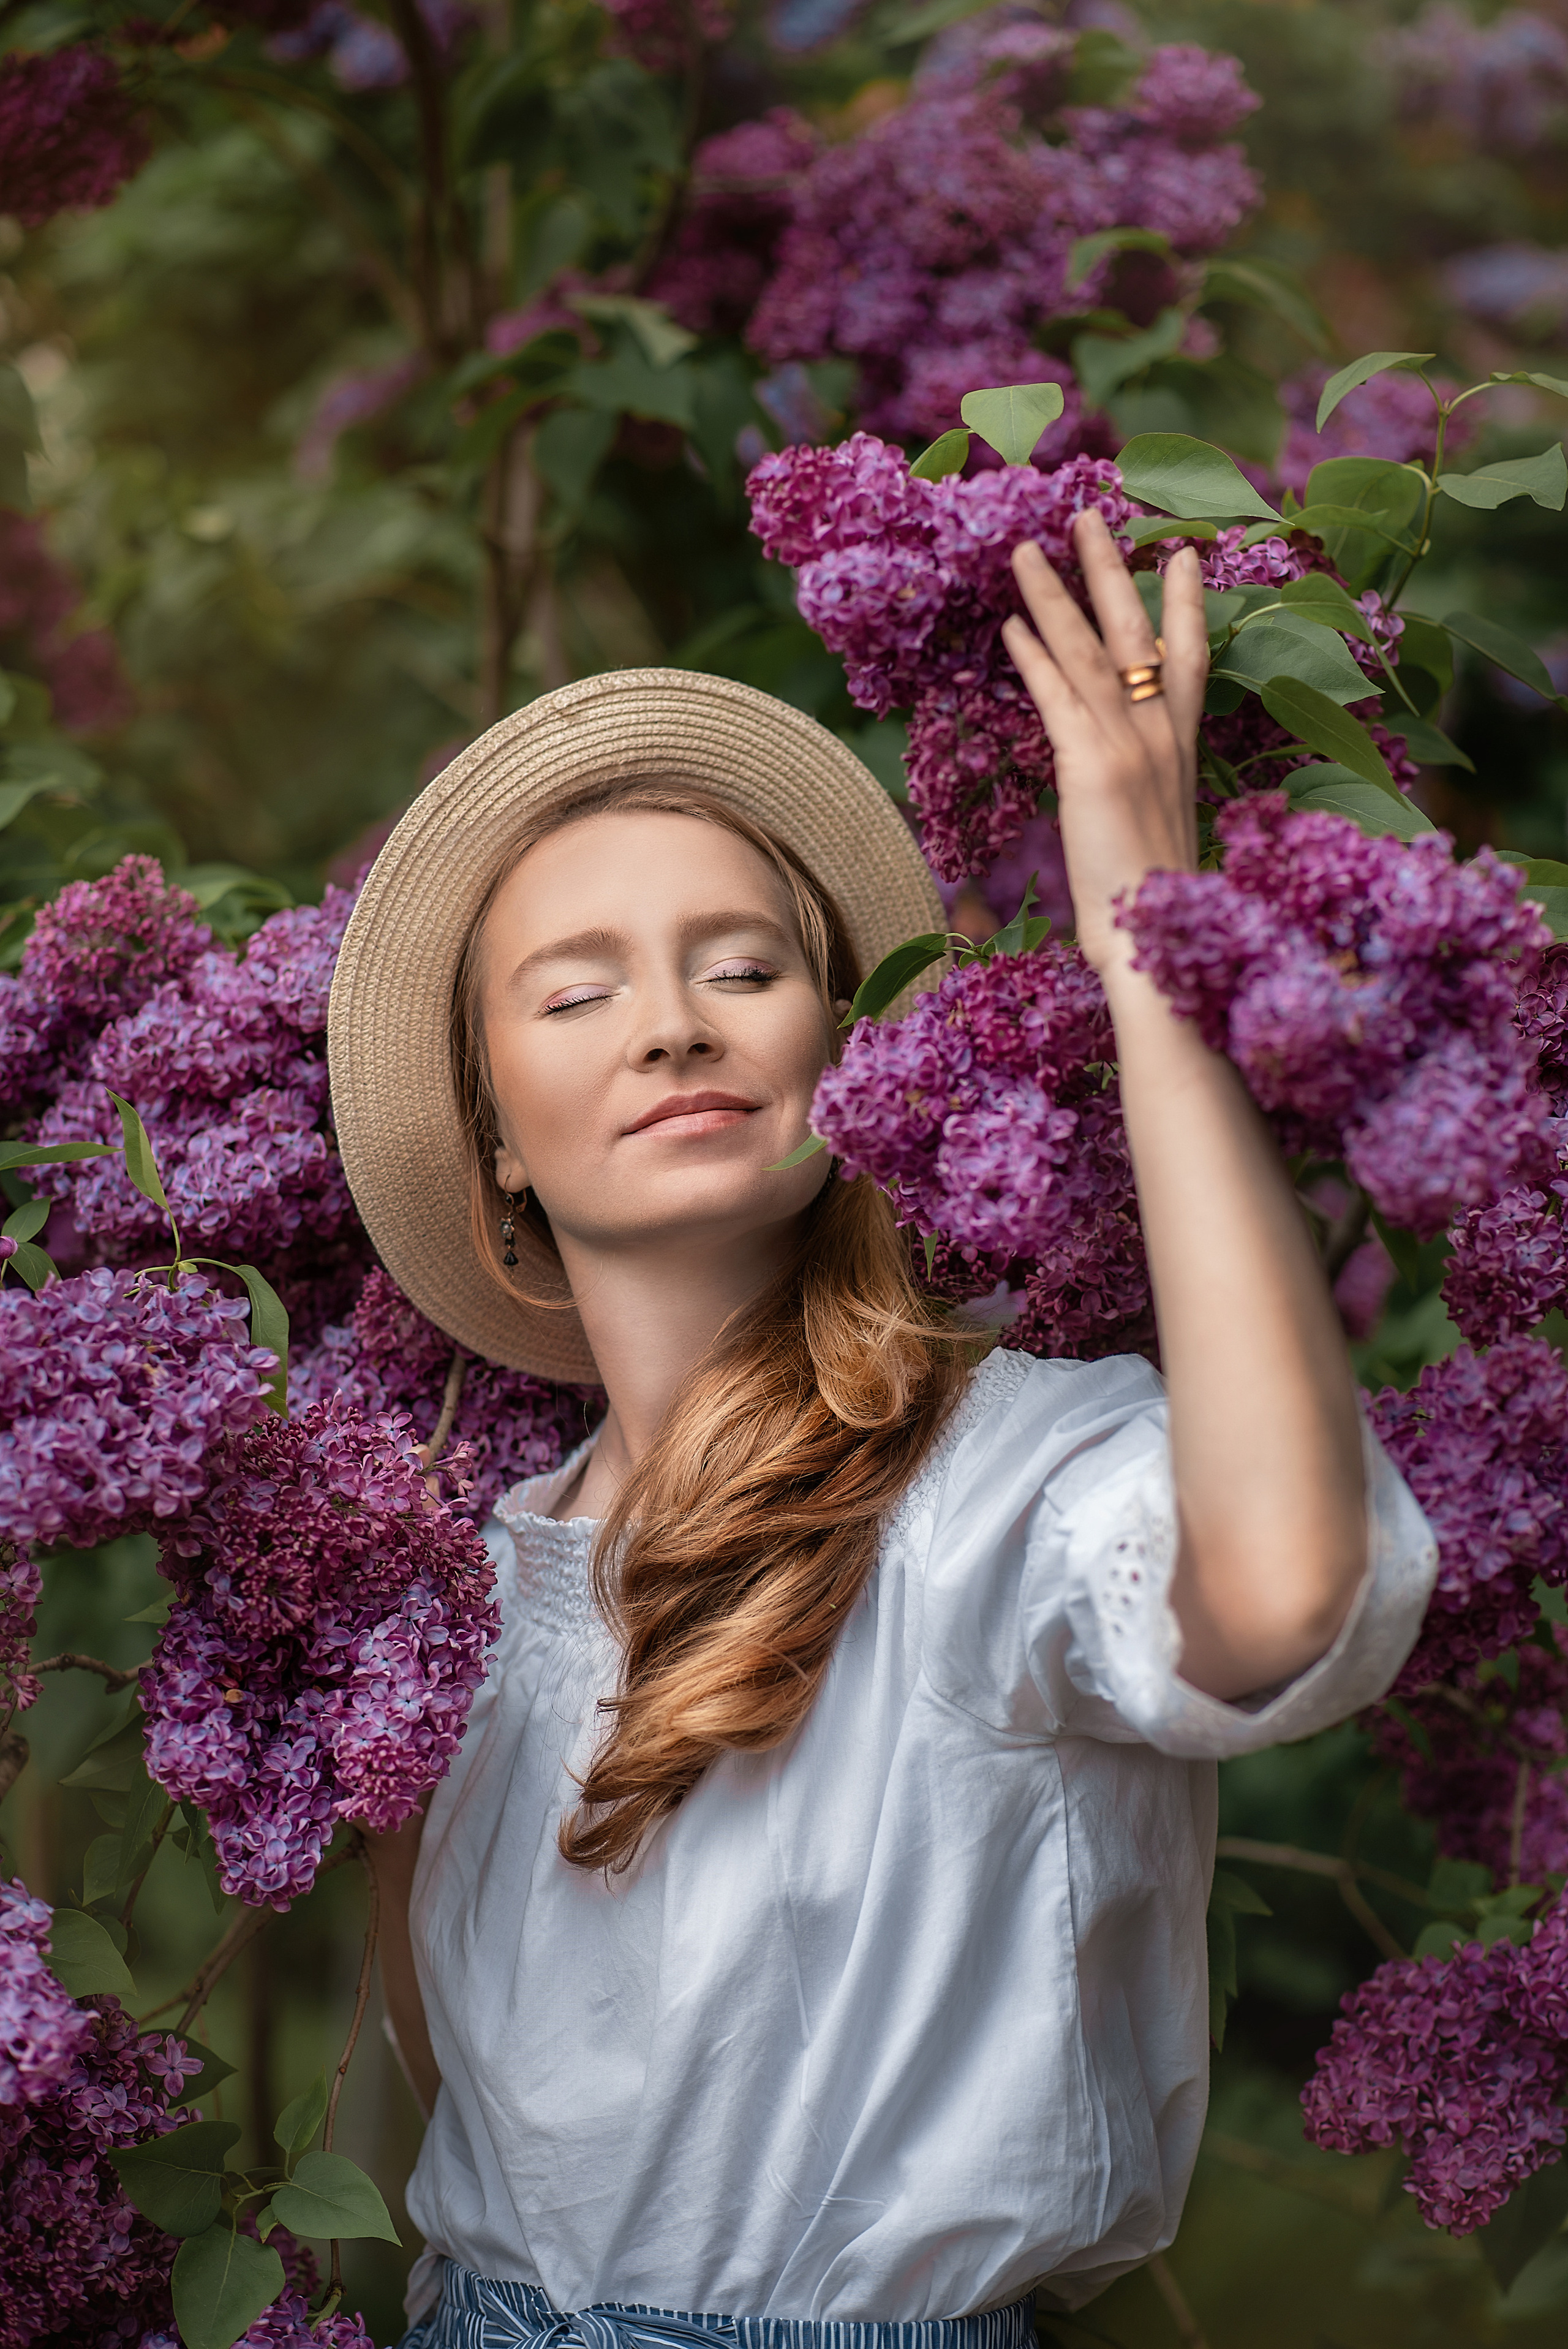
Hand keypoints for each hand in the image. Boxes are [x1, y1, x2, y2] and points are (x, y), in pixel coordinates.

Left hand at [1001, 516, 1206, 974]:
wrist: (1157, 945)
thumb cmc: (1157, 912)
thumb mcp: (1156, 839)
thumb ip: (1141, 801)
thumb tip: (1120, 797)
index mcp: (1184, 753)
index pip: (1192, 662)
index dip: (1186, 605)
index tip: (1183, 554)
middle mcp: (1162, 738)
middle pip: (1136, 634)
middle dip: (1112, 570)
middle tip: (1090, 515)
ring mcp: (1130, 747)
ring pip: (1087, 651)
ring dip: (1054, 594)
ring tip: (1026, 548)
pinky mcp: (1092, 768)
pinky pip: (1057, 696)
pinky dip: (1033, 656)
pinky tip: (1011, 622)